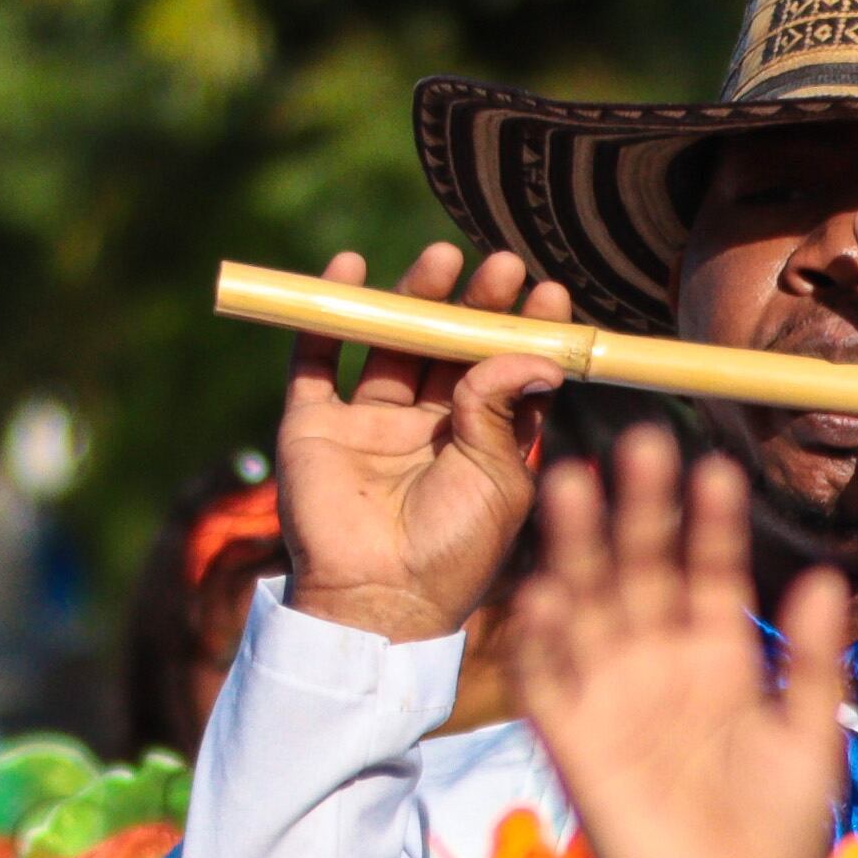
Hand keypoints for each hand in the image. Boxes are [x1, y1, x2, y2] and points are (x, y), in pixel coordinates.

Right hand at [278, 241, 571, 645]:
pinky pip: (314, 360)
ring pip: (389, 344)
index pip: (502, 369)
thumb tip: (530, 352)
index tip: (546, 293)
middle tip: (502, 266)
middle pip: (447, 346)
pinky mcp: (311, 427)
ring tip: (443, 257)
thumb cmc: (454, 551)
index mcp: (476, 442)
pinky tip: (349, 267)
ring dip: (414, 296)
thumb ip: (504, 408)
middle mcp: (422, 427)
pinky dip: (325, 313)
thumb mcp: (499, 477)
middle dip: (473, 304)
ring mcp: (365, 424)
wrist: (377, 599)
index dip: (524, 329)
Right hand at [517, 431, 849, 857]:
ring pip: (588, 609)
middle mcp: (659, 667)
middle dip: (637, 511)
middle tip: (636, 441)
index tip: (715, 465)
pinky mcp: (575, 746)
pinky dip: (541, 644)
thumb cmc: (776, 831)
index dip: (710, 523)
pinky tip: (541, 594)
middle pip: (642, 572)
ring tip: (570, 485)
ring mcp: (612, 701)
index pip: (710, 572)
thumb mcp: (811, 738)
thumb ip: (808, 661)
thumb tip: (820, 576)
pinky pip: (549, 686)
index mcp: (718, 659)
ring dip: (576, 551)